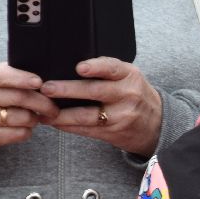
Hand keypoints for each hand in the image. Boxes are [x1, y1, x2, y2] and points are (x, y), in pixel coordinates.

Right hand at [0, 62, 60, 178]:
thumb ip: (3, 74)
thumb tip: (37, 71)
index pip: (6, 74)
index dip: (26, 79)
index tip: (40, 83)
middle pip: (22, 97)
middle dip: (44, 103)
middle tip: (53, 107)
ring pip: (24, 116)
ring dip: (35, 118)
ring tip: (34, 117)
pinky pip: (20, 133)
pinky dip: (27, 131)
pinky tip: (23, 127)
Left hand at [41, 58, 164, 156]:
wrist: (156, 124)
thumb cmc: (135, 95)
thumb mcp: (129, 77)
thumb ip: (106, 70)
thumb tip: (69, 65)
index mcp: (129, 76)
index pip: (113, 68)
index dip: (96, 67)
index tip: (80, 67)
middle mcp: (127, 95)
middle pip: (95, 92)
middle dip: (68, 90)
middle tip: (47, 88)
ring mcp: (120, 116)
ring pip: (87, 115)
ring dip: (62, 114)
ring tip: (44, 111)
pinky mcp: (113, 133)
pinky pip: (86, 130)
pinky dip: (67, 126)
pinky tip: (54, 121)